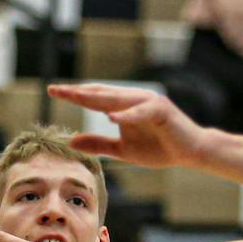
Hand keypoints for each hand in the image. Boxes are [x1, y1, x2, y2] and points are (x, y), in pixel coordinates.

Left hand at [50, 83, 210, 167]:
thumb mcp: (122, 150)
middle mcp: (133, 98)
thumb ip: (98, 144)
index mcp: (123, 105)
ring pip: (118, 98)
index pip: (94, 98)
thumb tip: (72, 141)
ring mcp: (148, 102)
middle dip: (78, 92)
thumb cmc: (158, 148)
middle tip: (55, 89)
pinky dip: (127, 115)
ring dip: (96, 97)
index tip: (53, 91)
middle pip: (101, 93)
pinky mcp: (162, 111)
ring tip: (75, 96)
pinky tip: (111, 117)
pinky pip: (141, 112)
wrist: (189, 152)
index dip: (74, 95)